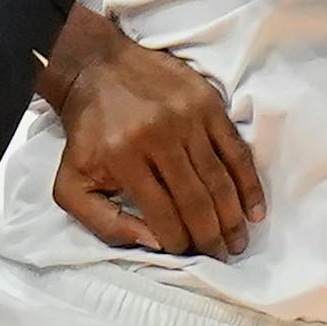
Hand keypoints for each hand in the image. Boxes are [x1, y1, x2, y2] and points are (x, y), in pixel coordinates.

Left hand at [51, 29, 263, 261]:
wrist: (97, 69)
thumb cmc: (86, 133)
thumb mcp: (72, 184)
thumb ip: (104, 222)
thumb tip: (153, 242)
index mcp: (123, 159)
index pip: (162, 214)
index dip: (178, 243)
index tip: (188, 256)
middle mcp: (157, 137)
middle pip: (195, 200)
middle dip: (211, 237)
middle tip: (221, 257)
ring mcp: (186, 117)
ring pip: (218, 179)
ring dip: (232, 217)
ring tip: (238, 242)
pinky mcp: (207, 103)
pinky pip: (235, 150)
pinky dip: (248, 183)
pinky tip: (255, 209)